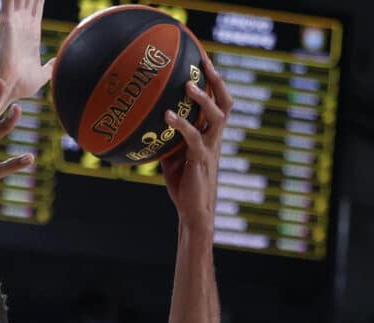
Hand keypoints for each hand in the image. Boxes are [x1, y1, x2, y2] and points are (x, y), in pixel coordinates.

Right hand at [0, 0, 54, 101]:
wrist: (7, 89)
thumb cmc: (20, 85)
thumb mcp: (42, 75)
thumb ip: (50, 67)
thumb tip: (59, 62)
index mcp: (31, 32)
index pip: (38, 5)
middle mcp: (22, 24)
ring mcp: (14, 22)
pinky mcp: (7, 23)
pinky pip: (9, 1)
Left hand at [160, 53, 233, 232]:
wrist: (193, 211)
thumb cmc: (183, 185)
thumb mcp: (173, 157)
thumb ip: (167, 140)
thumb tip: (148, 125)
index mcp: (211, 136)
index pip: (219, 103)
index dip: (215, 82)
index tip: (204, 61)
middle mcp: (215, 138)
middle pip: (225, 102)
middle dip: (217, 80)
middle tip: (204, 60)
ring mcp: (209, 148)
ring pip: (216, 116)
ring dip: (203, 98)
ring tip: (188, 83)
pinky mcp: (200, 160)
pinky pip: (193, 137)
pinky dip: (181, 124)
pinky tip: (167, 116)